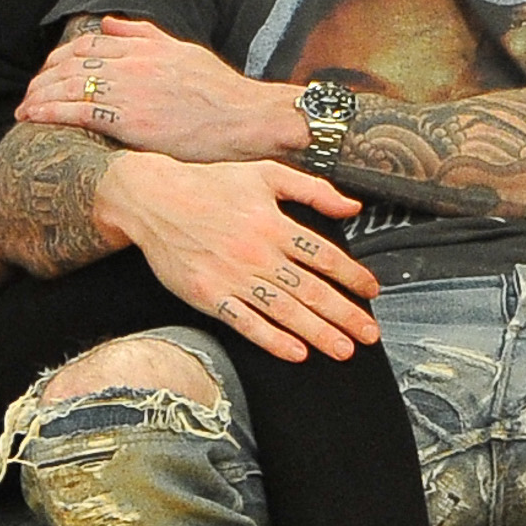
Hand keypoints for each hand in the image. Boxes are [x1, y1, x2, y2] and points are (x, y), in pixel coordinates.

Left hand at [17, 17, 300, 160]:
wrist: (245, 117)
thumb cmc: (221, 91)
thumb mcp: (184, 51)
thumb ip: (145, 35)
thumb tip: (109, 22)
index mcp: (144, 46)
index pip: (88, 43)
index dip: (61, 57)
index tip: (49, 71)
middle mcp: (131, 63)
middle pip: (71, 62)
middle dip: (44, 77)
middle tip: (30, 93)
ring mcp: (128, 90)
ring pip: (68, 85)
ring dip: (39, 95)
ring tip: (24, 109)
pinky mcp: (127, 119)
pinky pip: (77, 111)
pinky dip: (49, 112)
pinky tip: (32, 117)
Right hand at [100, 155, 383, 361]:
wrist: (153, 199)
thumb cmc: (211, 185)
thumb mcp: (265, 173)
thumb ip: (313, 189)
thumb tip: (353, 208)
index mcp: (275, 223)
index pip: (325, 256)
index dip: (353, 276)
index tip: (372, 292)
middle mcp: (258, 252)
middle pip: (311, 289)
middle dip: (345, 315)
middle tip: (369, 335)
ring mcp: (233, 276)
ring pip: (285, 311)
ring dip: (318, 333)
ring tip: (344, 350)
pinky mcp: (209, 295)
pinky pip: (246, 323)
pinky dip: (272, 339)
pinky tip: (295, 352)